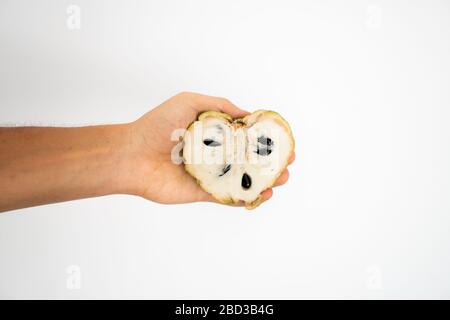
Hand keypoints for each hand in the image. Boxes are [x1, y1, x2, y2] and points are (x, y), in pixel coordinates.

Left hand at [128, 92, 294, 205]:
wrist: (132, 155)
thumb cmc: (157, 125)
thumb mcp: (189, 102)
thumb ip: (220, 106)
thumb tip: (248, 115)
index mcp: (213, 133)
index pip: (246, 136)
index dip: (266, 138)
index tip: (283, 139)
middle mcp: (214, 154)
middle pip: (249, 159)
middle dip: (271, 161)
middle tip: (287, 162)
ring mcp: (210, 174)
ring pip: (243, 179)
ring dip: (265, 181)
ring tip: (280, 179)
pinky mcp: (203, 193)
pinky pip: (229, 197)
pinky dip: (247, 197)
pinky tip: (261, 194)